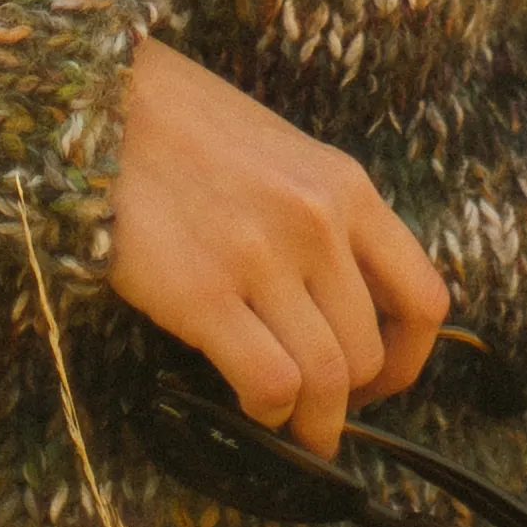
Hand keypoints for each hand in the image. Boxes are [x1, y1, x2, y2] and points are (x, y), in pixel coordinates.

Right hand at [105, 37, 447, 456]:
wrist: (102, 104)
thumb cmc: (189, 130)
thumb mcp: (286, 157)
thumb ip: (325, 223)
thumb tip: (345, 312)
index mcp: (347, 188)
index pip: (424, 300)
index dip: (408, 361)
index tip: (379, 381)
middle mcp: (318, 223)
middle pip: (369, 354)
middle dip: (348, 403)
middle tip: (318, 413)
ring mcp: (263, 258)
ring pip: (327, 380)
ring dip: (310, 421)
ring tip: (286, 421)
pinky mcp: (204, 293)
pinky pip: (269, 382)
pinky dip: (266, 409)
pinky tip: (247, 400)